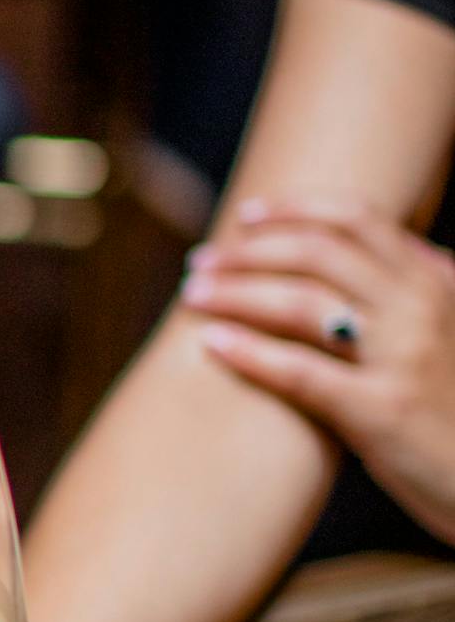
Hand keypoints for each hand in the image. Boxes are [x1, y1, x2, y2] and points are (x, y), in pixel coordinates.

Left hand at [183, 197, 454, 543]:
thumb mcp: (453, 331)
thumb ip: (418, 292)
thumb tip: (379, 254)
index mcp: (438, 281)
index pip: (357, 219)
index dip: (295, 210)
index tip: (247, 215)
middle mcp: (422, 307)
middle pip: (317, 252)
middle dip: (249, 251)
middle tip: (201, 260)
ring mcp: (403, 357)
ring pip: (301, 301)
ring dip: (236, 291)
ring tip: (192, 294)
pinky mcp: (383, 411)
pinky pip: (301, 371)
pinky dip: (249, 352)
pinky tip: (211, 344)